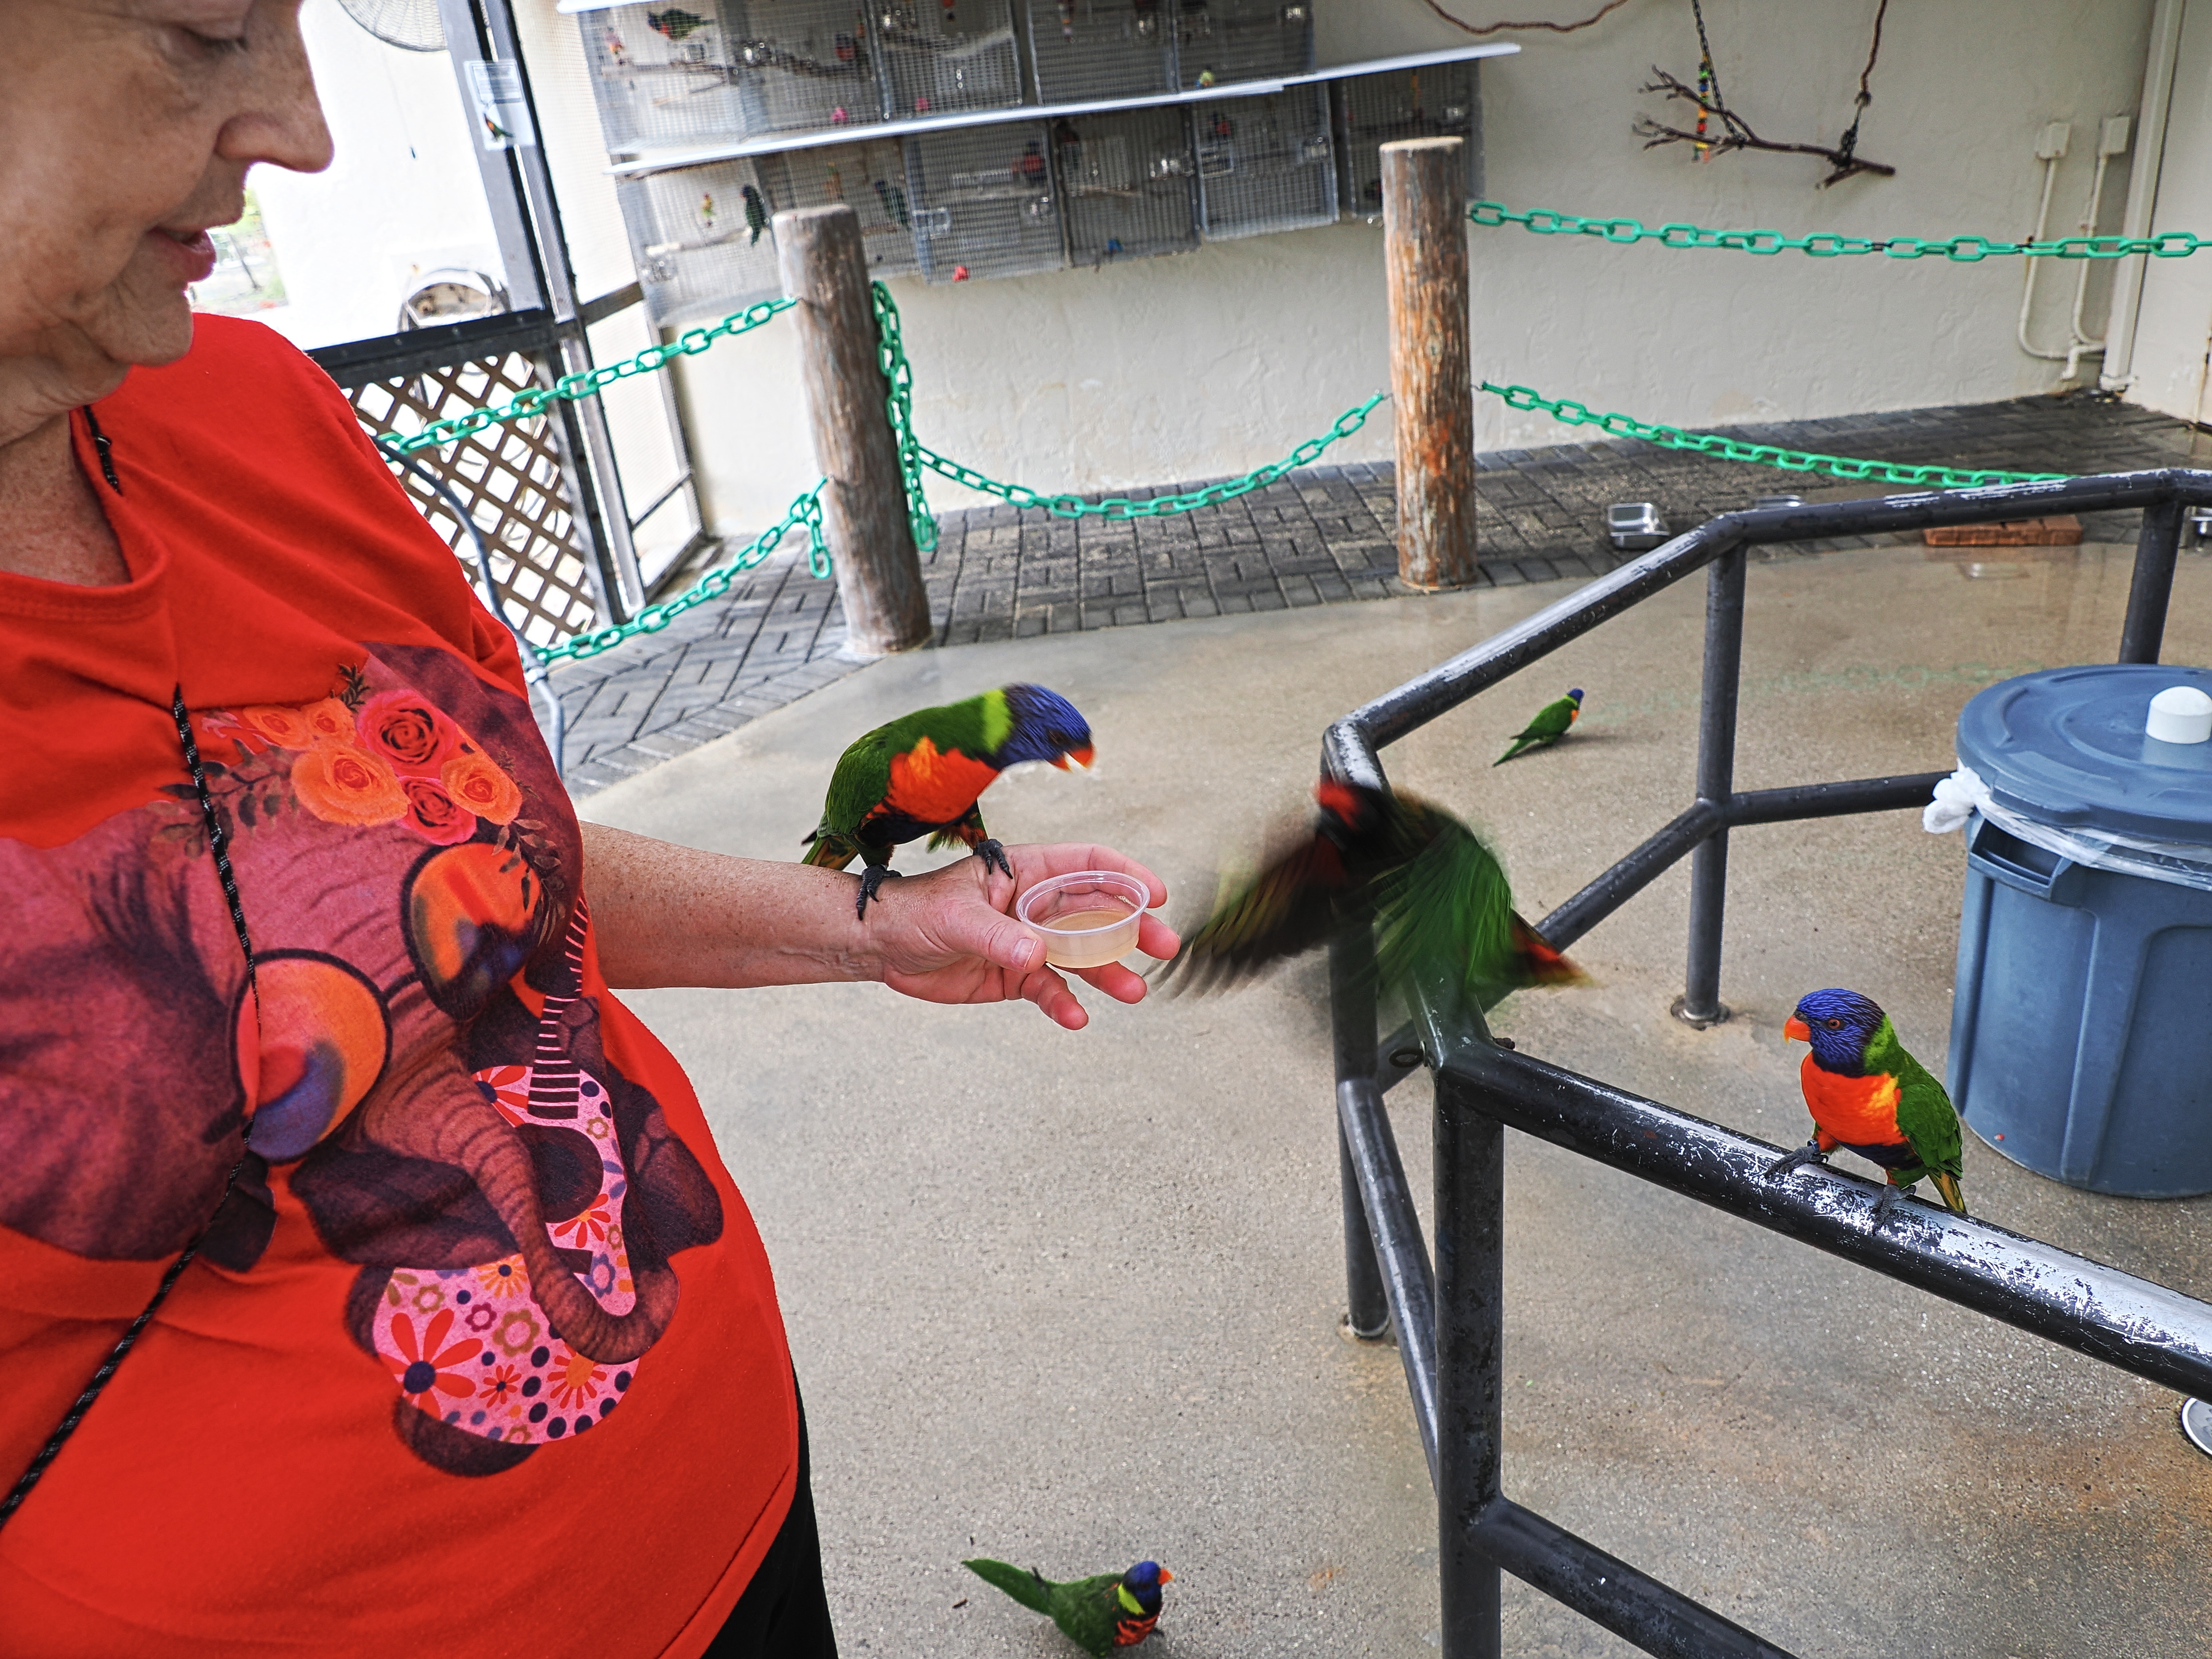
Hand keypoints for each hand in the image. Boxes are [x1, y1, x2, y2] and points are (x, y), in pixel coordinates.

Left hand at [864, 844, 1178, 1029]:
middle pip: (1097, 913)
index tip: (1156, 895)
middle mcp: (1035, 905)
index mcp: (1026, 872)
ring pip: (1081, 956)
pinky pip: (1050, 989)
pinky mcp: (1016, 975)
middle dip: (1132, 928)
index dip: (1126, 876)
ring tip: (1134, 991)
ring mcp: (1030, 941)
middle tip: (1164, 946)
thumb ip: (997, 935)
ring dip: (1109, 973)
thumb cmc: (915, 912)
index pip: (1088, 865)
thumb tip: (1036, 954)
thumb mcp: (955, 917)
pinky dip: (1064, 1004)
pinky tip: (1075, 1018)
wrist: (881, 948)